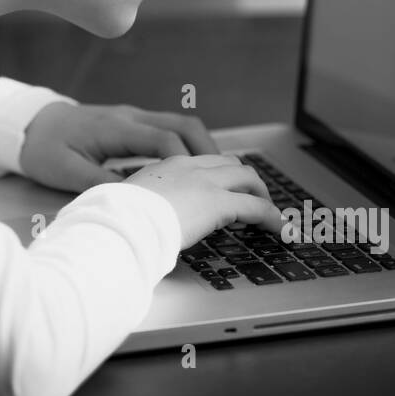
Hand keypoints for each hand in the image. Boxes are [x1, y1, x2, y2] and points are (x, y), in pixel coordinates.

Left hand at [17, 102, 218, 194]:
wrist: (29, 124)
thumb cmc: (45, 149)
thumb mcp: (67, 172)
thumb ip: (101, 184)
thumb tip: (136, 201)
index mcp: (116, 128)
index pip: (163, 139)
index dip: (185, 162)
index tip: (200, 187)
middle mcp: (130, 117)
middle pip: (183, 125)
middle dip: (209, 151)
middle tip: (227, 180)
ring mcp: (133, 117)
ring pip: (181, 124)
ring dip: (203, 148)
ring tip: (220, 177)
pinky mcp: (132, 123)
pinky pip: (170, 129)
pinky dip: (188, 147)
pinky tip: (194, 171)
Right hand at [124, 154, 284, 248]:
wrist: (117, 221)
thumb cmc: (114, 218)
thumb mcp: (127, 206)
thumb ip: (142, 207)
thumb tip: (140, 222)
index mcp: (166, 165)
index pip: (202, 164)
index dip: (218, 176)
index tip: (223, 190)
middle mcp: (189, 167)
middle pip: (230, 164)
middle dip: (246, 180)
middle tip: (254, 198)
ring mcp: (205, 182)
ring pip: (248, 178)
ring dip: (262, 195)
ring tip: (270, 215)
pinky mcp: (219, 203)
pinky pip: (257, 209)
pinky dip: (273, 219)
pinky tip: (280, 232)